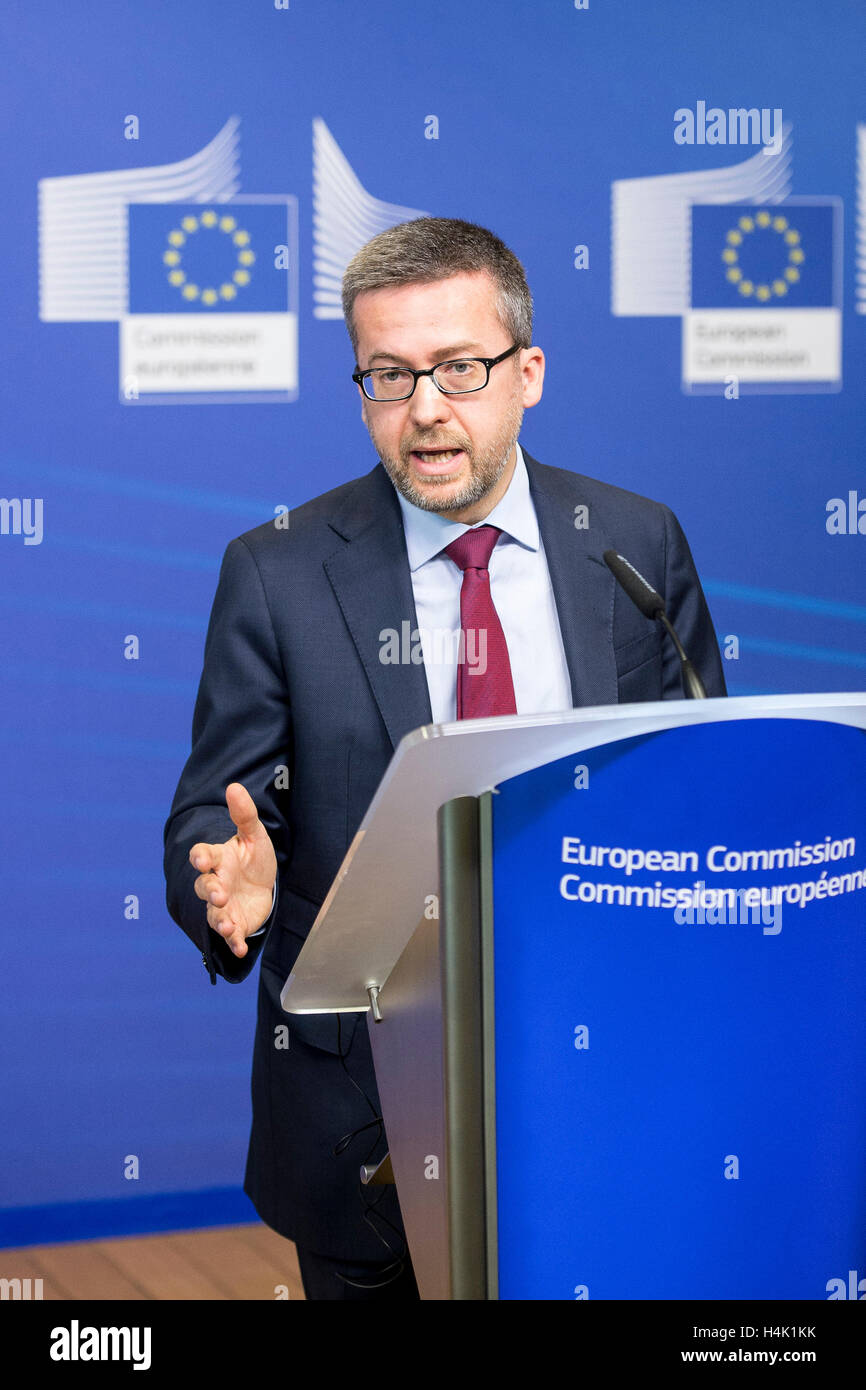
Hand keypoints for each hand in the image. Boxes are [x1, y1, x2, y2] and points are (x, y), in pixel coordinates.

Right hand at [190, 783, 277, 957]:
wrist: (263, 886)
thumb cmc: (253, 859)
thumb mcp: (254, 836)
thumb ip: (244, 815)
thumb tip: (234, 787)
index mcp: (218, 859)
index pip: (202, 856)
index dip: (200, 858)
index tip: (202, 860)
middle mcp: (216, 883)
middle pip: (205, 887)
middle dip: (210, 891)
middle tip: (220, 895)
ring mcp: (223, 906)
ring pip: (214, 915)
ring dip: (219, 920)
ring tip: (228, 925)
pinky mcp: (235, 924)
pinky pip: (230, 935)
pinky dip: (234, 943)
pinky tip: (241, 949)